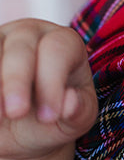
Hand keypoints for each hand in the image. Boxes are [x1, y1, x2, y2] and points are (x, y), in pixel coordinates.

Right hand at [0, 19, 97, 159]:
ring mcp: (1, 38)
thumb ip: (80, 111)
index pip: (58, 50)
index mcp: (65, 42)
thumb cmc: (52, 117)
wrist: (20, 127)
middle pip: (21, 47)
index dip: (52, 82)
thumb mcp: (74, 120)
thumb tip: (71, 102)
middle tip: (16, 113)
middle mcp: (30, 33)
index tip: (47, 117)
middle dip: (17, 80)